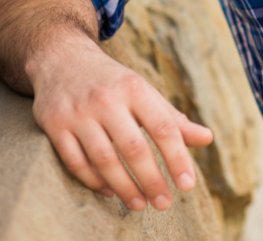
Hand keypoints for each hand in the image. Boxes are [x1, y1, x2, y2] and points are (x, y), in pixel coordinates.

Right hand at [28, 30, 212, 210]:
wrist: (62, 57)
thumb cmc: (112, 81)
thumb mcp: (143, 90)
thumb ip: (172, 118)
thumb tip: (207, 138)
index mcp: (134, 87)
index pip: (163, 126)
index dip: (177, 158)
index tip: (187, 185)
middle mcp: (106, 98)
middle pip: (133, 147)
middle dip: (152, 179)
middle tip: (164, 203)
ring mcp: (78, 112)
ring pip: (104, 159)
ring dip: (124, 187)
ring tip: (140, 204)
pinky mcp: (55, 125)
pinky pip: (76, 162)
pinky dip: (94, 181)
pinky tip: (109, 191)